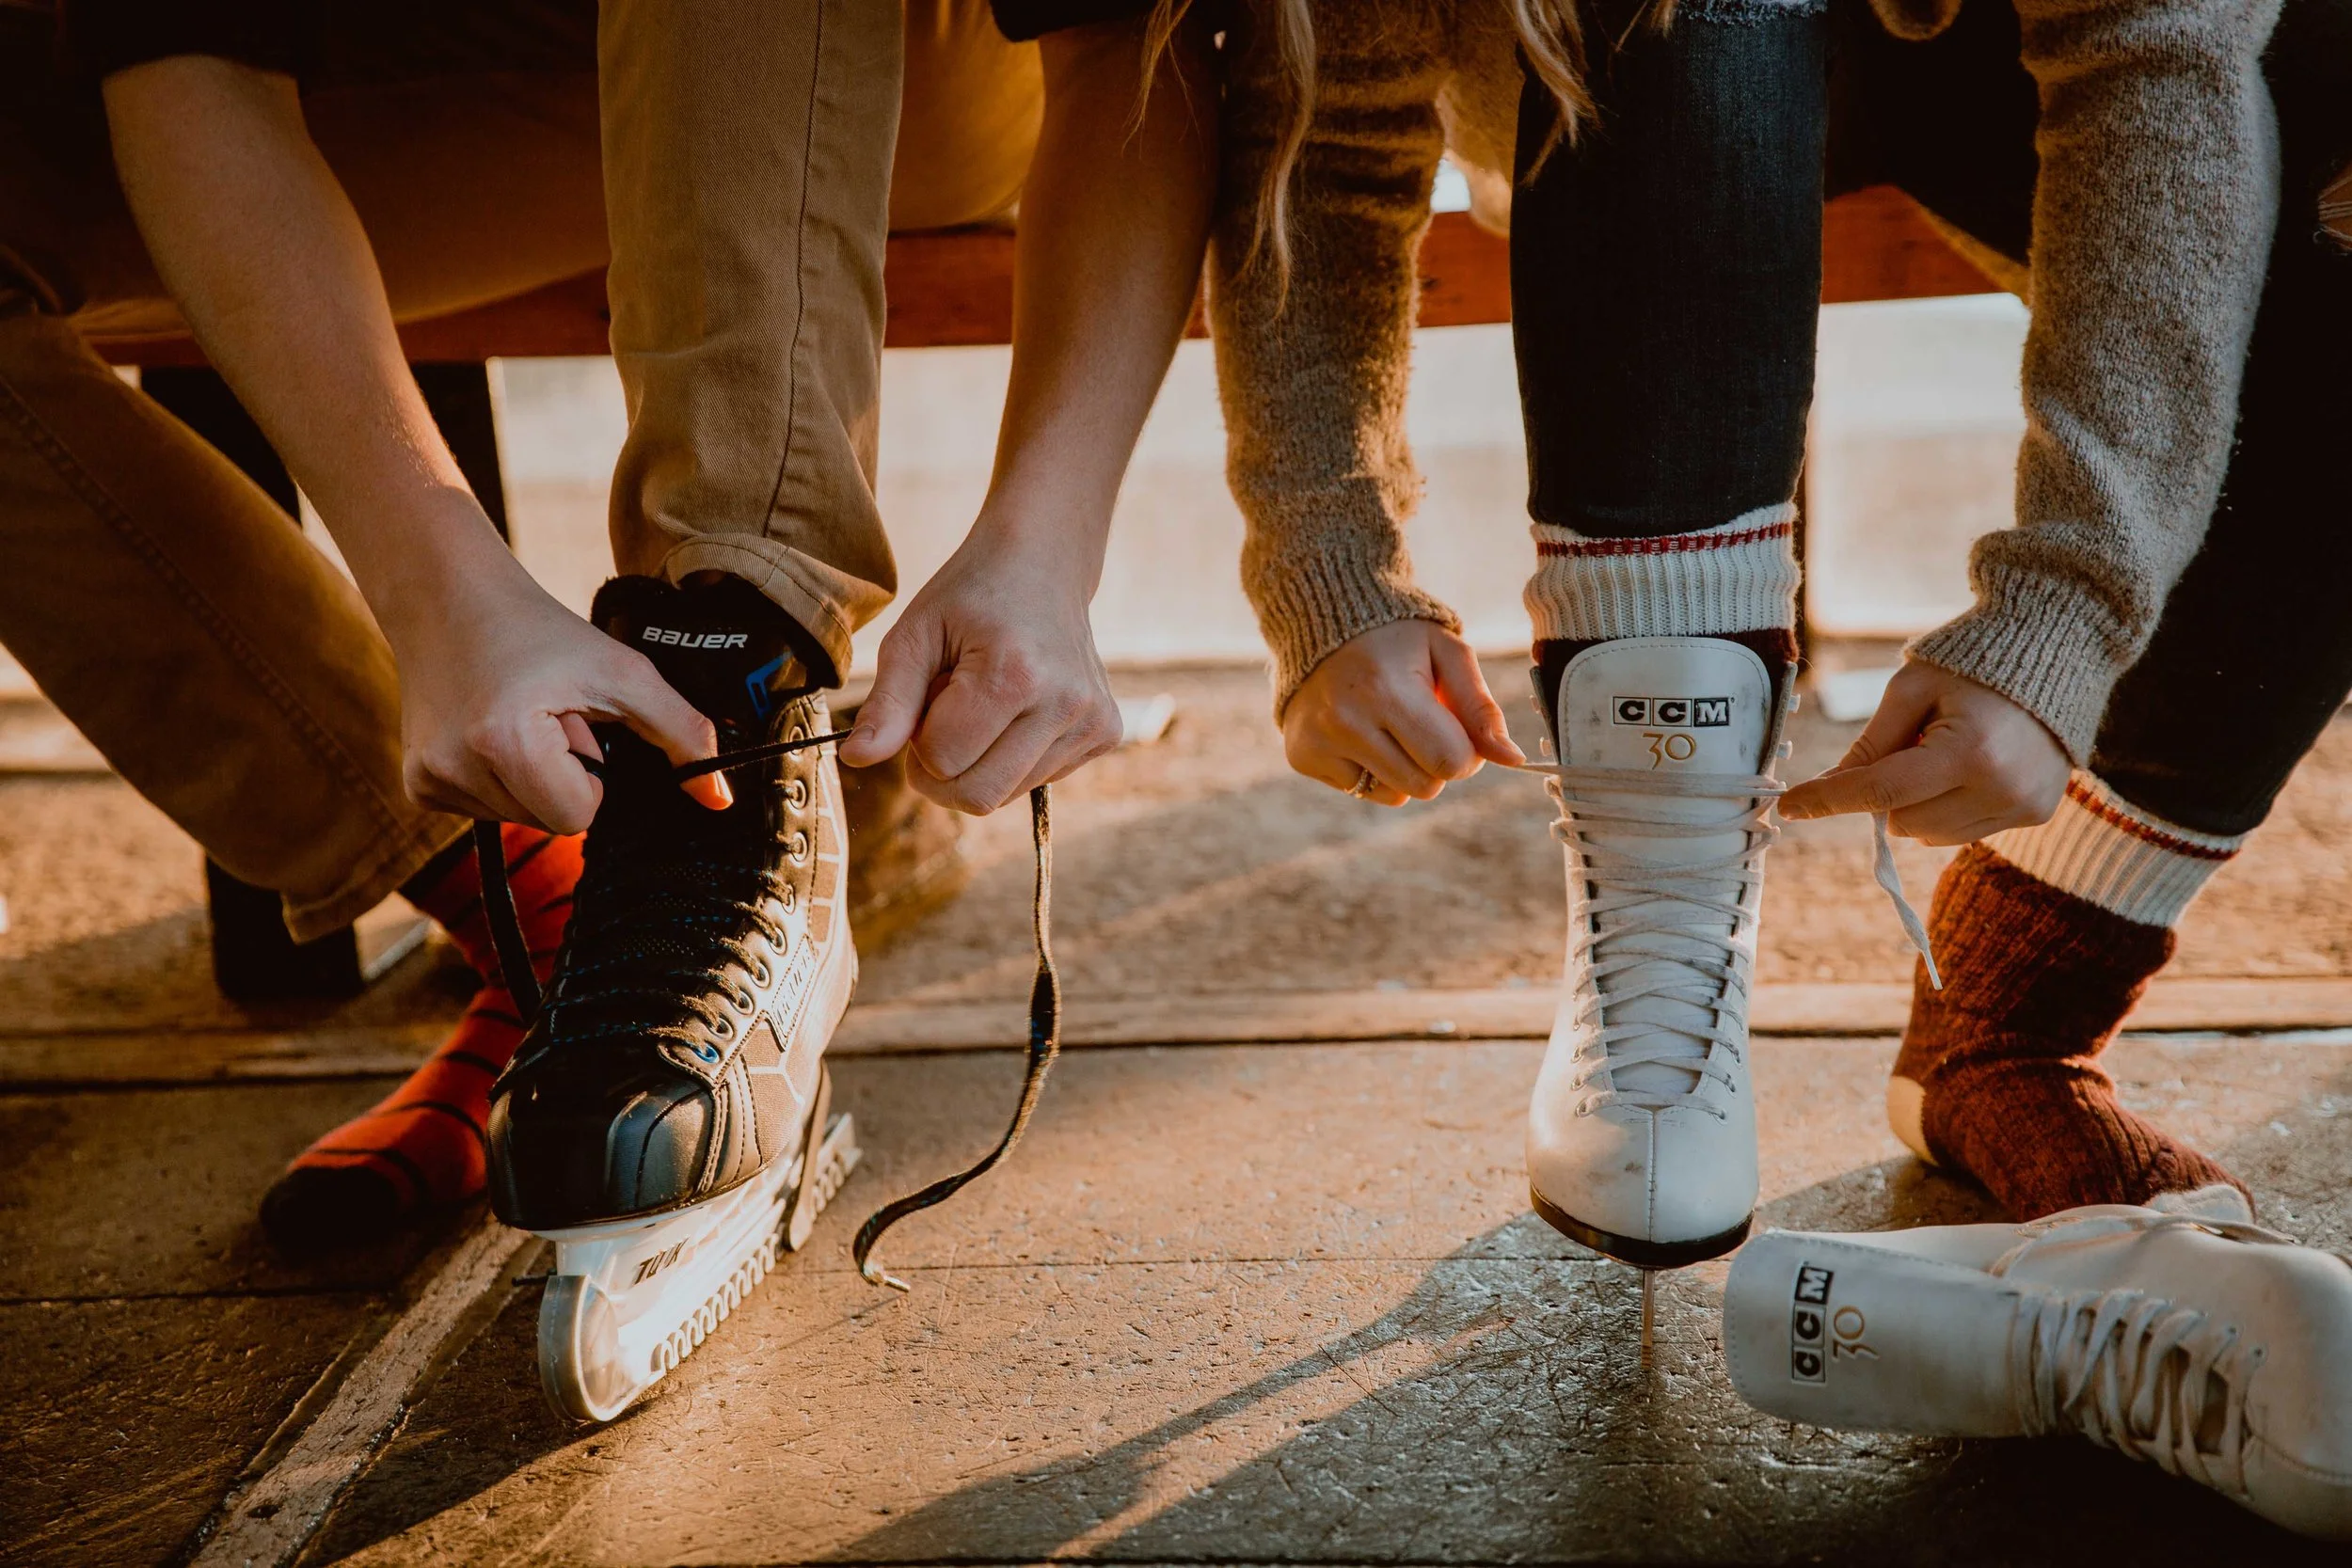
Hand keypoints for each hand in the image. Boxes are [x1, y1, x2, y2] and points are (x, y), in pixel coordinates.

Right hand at [391, 550, 723, 832]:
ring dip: (533, 776)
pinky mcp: (415, 785)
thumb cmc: (541, 631)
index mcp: (503, 744)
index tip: (577, 726)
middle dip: (564, 777)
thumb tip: (720, 800)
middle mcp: (454, 770)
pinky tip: (490, 728)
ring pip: (520, 818)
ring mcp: (428, 782)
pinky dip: (501, 778)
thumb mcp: (625, 673)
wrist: (448, 597)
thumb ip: (682, 733)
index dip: (593, 775)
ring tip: (519, 717)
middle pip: (550, 823)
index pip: (578, 818)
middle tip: (547, 717)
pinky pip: (487, 809)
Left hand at [839, 528, 1120, 813]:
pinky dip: (1012, 758)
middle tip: (945, 716)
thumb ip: (888, 703)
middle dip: (943, 770)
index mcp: (1014, 676)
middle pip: (977, 797)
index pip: (941, 762)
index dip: (918, 739)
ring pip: (1005, 796)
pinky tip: (1018, 709)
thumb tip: (855, 758)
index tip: (928, 697)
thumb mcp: (915, 634)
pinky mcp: (1106, 733)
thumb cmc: (971, 596)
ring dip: (978, 761)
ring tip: (986, 703)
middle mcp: (1065, 705)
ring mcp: (1093, 722)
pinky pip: (1036, 782)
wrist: (1043, 561)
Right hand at [1283, 620, 1523, 805]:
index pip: (1450, 762)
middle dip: (1436, 762)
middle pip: (1425, 786)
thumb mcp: (1448, 655)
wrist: (1321, 619)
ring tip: (1387, 724)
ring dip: (1404, 769)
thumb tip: (1514, 759)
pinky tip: (1358, 730)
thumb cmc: (1397, 639)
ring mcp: (1318, 742)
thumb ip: (1481, 708)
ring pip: (1395, 796)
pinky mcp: (1301, 756)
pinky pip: (1360, 791)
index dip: (1466, 753)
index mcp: (1388, 691)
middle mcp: (1346, 721)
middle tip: (1421, 723)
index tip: (1455, 728)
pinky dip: (1369, 768)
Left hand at [1779, 660, 2066, 843]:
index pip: (1882, 791)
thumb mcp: (1911, 689)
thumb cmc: (1973, 663)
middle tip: (1909, 744)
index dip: (1829, 799)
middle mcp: (2003, 789)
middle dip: (1885, 793)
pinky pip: (1961, 833)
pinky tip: (1970, 765)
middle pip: (1902, 821)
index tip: (1788, 807)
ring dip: (1916, 804)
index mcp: (1971, 751)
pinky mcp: (2036, 815)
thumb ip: (1870, 744)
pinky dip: (1947, 807)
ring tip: (1947, 750)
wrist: (2057, 652)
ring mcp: (2024, 807)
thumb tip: (1829, 789)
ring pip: (1928, 836)